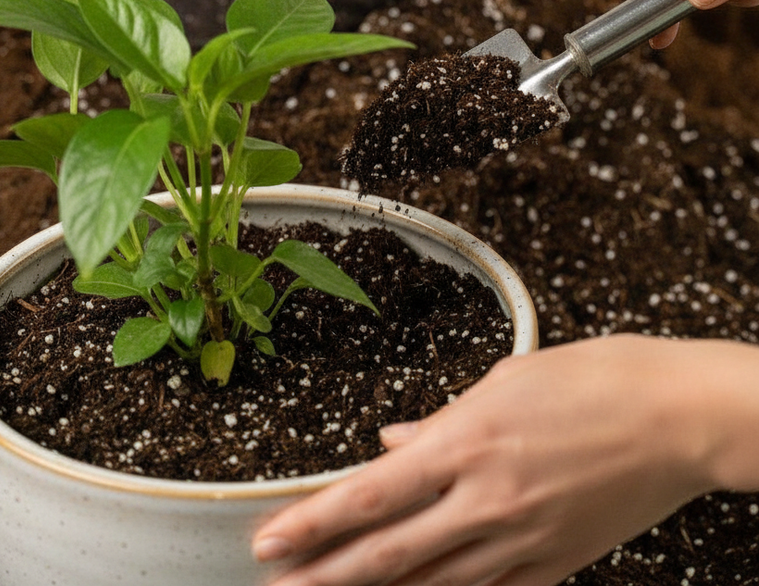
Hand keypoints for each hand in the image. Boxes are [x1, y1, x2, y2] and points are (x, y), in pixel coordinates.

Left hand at [253, 334, 745, 585]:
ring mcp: (521, 541)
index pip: (372, 495)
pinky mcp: (554, 564)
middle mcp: (486, 499)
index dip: (314, 522)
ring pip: (431, 584)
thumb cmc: (593, 380)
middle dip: (324, 576)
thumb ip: (443, 419)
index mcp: (468, 442)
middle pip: (388, 554)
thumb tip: (395, 441)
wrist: (675, 416)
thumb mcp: (506, 381)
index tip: (270, 540)